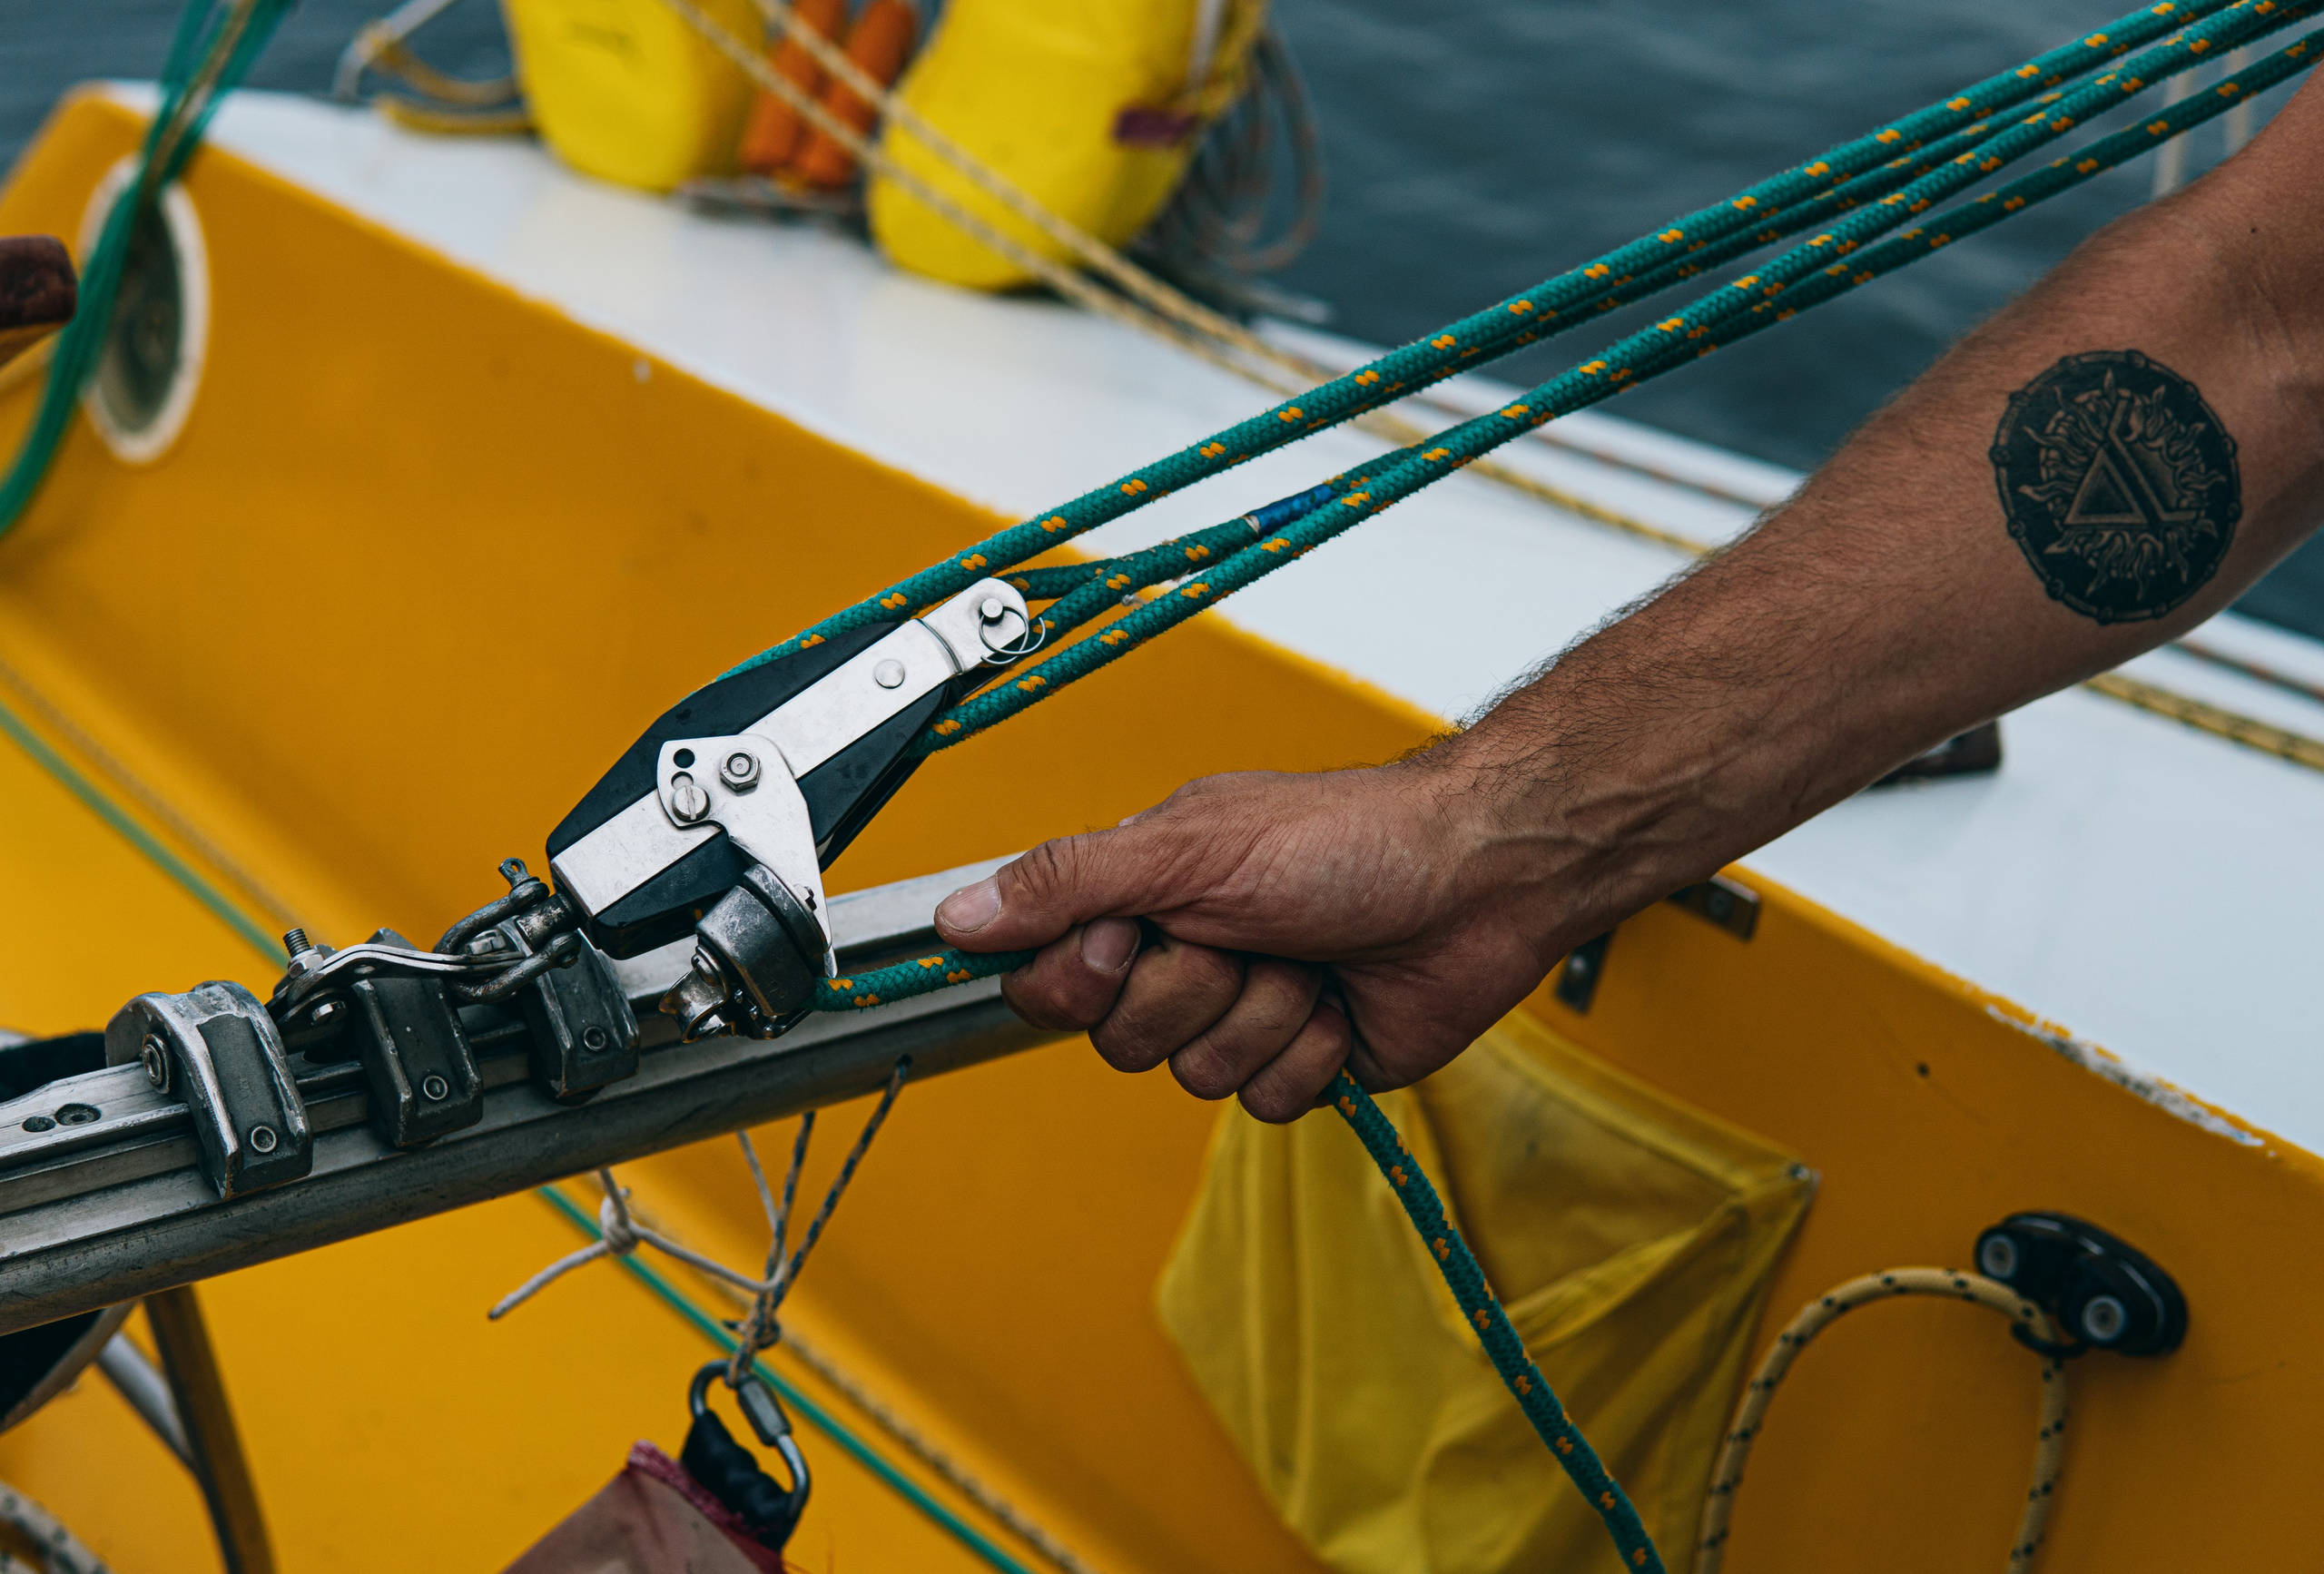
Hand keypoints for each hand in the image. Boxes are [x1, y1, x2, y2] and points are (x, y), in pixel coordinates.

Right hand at [931, 754, 1592, 1121]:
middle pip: (1118, 1038)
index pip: (1049, 974)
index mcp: (1143, 894)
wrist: (1481, 880)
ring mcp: (1244, 1010)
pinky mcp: (1304, 1061)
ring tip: (1308, 961)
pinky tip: (1343, 1004)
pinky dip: (1310, 1055)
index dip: (1084, 975)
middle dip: (1191, 992)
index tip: (1129, 939)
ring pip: (1194, 1076)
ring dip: (1262, 1018)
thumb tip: (958, 914)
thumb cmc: (1348, 837)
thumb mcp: (1188, 846)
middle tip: (1243, 937)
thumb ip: (1067, 880)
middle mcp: (1186, 953)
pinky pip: (1263, 1102)